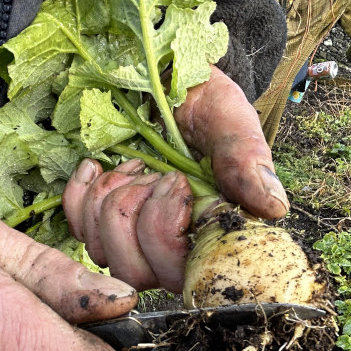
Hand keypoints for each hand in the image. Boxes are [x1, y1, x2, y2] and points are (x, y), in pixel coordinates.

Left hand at [62, 66, 288, 292]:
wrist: (166, 77)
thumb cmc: (203, 101)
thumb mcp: (229, 119)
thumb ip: (246, 159)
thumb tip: (274, 208)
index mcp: (211, 233)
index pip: (180, 274)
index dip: (166, 234)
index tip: (175, 180)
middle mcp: (173, 246)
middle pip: (136, 274)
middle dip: (132, 215)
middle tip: (150, 171)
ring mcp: (133, 237)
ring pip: (102, 254)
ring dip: (108, 201)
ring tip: (132, 164)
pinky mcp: (100, 221)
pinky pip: (77, 230)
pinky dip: (80, 195)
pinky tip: (97, 164)